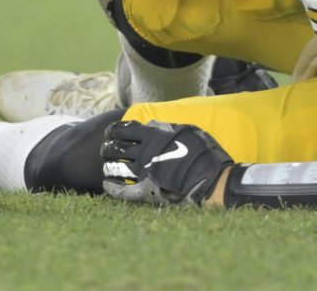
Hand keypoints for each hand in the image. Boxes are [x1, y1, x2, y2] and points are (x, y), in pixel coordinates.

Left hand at [100, 121, 233, 207]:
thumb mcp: (188, 131)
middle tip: (105, 149)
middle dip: (107, 148)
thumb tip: (151, 124)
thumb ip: (167, 127)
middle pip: (116, 148)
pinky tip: (106, 185)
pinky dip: (112, 188)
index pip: (124, 129)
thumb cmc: (204, 154)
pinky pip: (122, 192)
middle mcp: (145, 153)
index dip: (113, 130)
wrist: (212, 181)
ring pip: (116, 168)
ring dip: (108, 166)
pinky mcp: (146, 193)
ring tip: (106, 166)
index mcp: (154, 137)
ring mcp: (144, 174)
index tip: (110, 133)